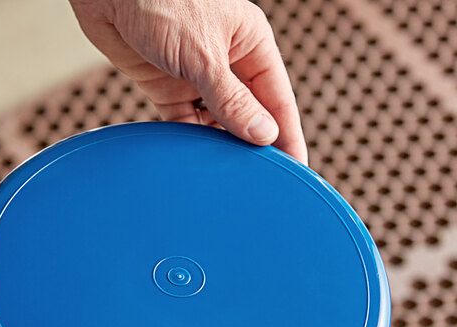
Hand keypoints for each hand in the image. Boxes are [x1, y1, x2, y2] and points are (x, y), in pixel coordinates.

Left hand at [70, 0, 306, 162]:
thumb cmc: (161, 1)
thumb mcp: (205, 55)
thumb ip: (232, 100)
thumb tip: (263, 134)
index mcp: (250, 44)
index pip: (277, 99)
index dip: (287, 134)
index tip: (294, 166)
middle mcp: (226, 62)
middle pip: (248, 114)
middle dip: (254, 145)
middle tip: (262, 179)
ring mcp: (196, 78)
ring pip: (217, 123)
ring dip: (220, 146)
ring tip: (228, 174)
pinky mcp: (167, 89)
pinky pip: (185, 123)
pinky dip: (189, 140)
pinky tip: (196, 158)